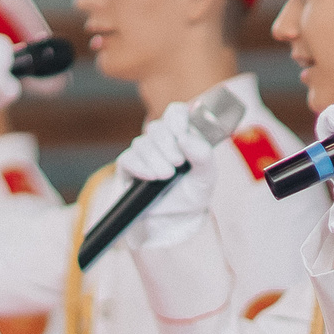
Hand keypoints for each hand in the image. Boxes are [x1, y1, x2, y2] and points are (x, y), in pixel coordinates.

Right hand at [116, 103, 219, 251]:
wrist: (175, 221)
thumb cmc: (192, 194)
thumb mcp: (206, 177)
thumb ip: (203, 155)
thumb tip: (185, 137)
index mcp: (182, 136)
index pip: (176, 112)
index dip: (177, 117)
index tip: (181, 133)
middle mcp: (161, 141)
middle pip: (157, 127)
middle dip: (167, 144)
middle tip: (178, 163)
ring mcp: (143, 154)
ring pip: (142, 143)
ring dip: (155, 158)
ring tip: (166, 176)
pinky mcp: (128, 168)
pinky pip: (127, 159)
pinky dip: (139, 166)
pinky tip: (150, 176)